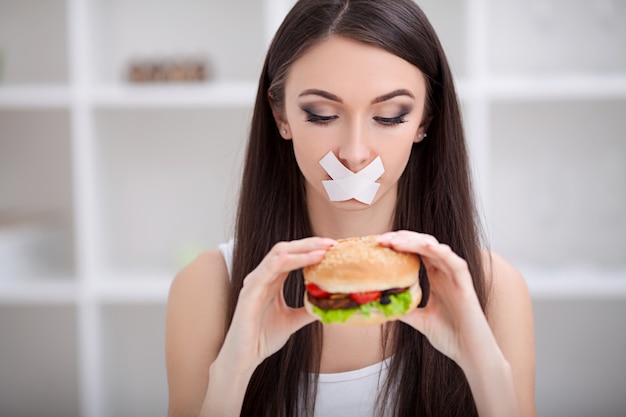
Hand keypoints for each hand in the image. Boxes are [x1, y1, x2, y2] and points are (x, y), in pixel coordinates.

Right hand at [219, 237, 335, 375]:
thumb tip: (328, 304)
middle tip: (330, 243)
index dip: (311, 248)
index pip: (292, 255)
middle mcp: (263, 277)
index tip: (332, 247)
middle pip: (286, 249)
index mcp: (272, 280)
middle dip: (309, 244)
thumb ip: (307, 309)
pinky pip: (264, 272)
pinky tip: (293, 259)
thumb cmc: (262, 338)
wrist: (244, 358)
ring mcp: (254, 284)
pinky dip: (280, 263)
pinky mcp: (248, 294)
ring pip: (277, 256)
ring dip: (300, 251)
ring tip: (321, 251)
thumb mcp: (292, 321)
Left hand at [376, 231, 496, 366]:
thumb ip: (406, 309)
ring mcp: (456, 278)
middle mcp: (446, 274)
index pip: (417, 252)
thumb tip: (383, 305)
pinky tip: (427, 246)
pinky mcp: (466, 286)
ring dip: (416, 242)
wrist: (472, 355)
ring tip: (396, 240)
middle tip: (382, 239)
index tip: (379, 244)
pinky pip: (455, 263)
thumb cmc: (451, 337)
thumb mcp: (420, 321)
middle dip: (403, 239)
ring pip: (437, 249)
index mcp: (436, 278)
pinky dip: (442, 252)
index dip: (399, 244)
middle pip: (424, 245)